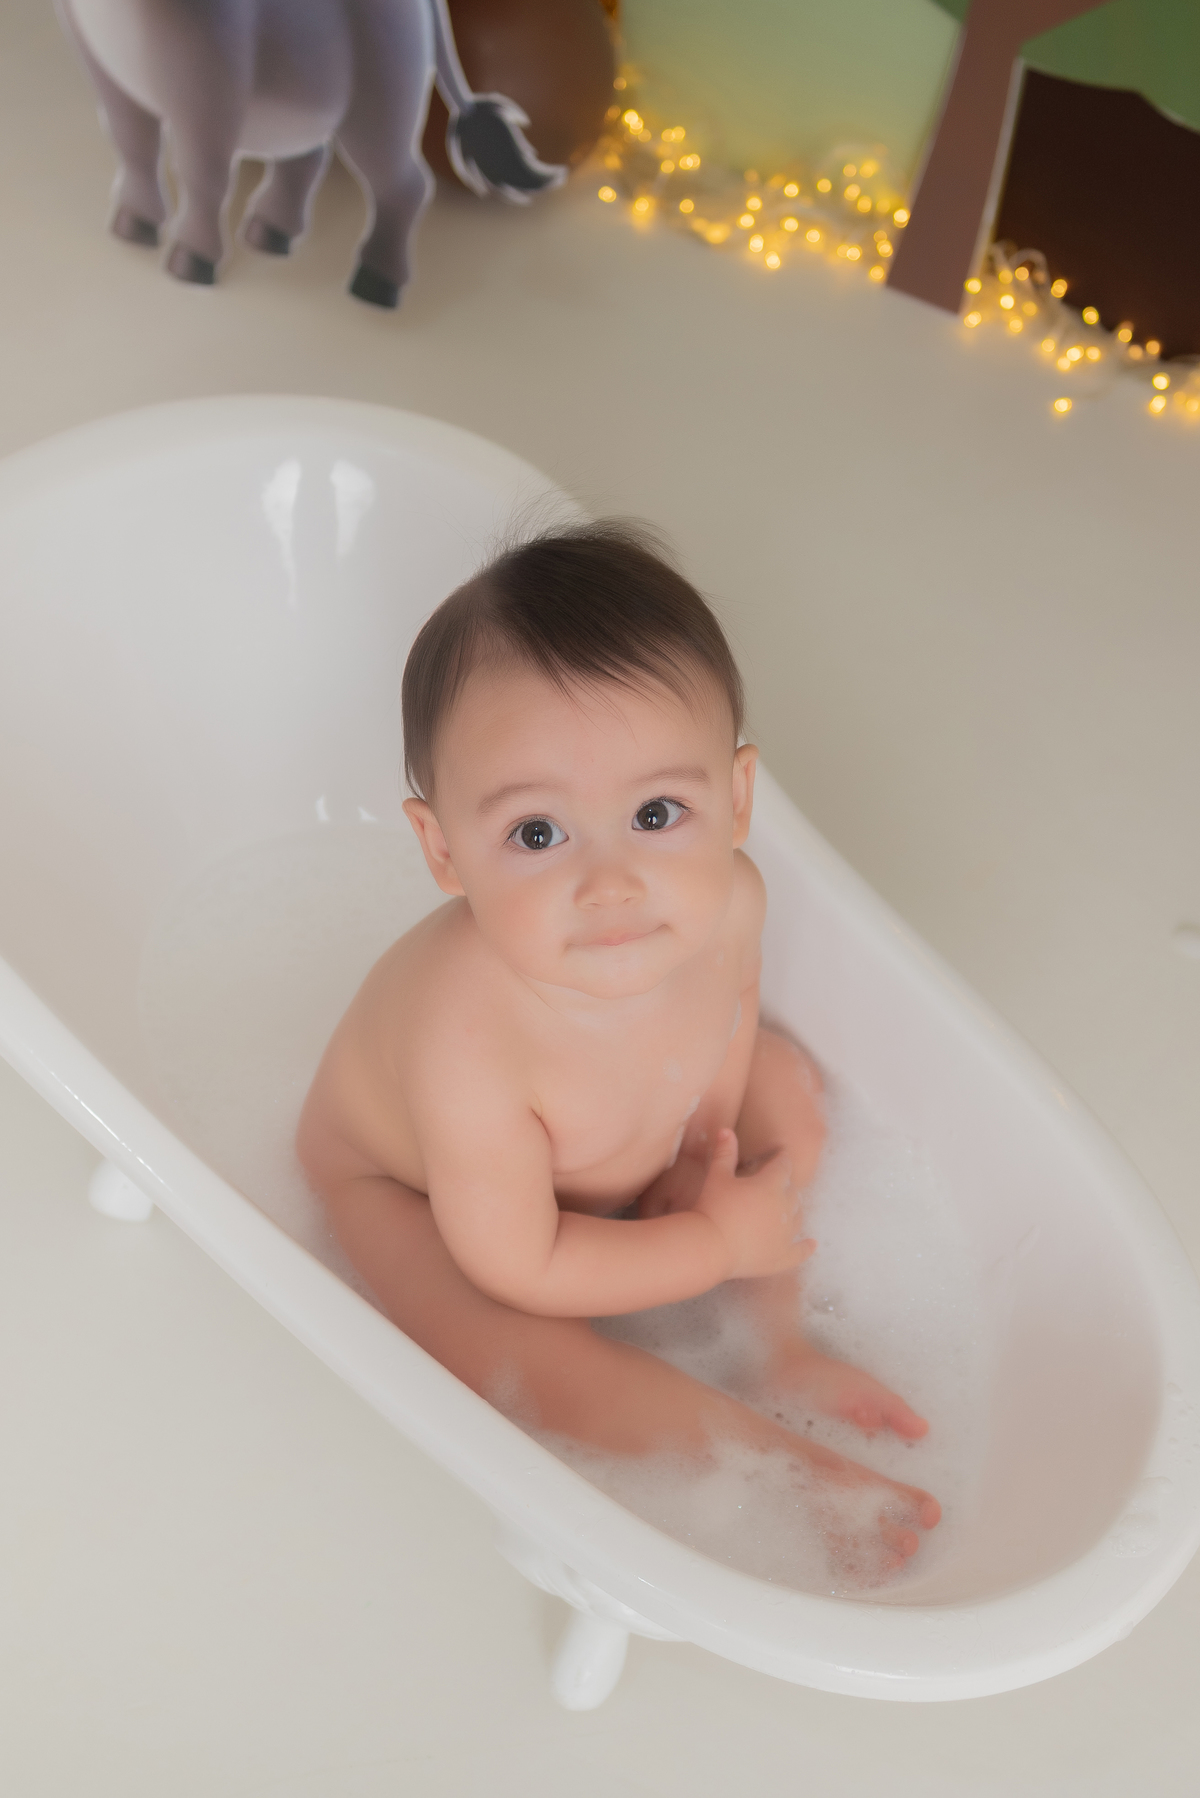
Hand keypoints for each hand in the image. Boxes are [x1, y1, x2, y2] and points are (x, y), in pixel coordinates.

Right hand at [694, 1129, 815, 1280]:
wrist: (710, 1246)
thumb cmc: (712, 1208)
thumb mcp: (717, 1177)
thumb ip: (725, 1153)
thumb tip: (726, 1130)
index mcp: (771, 1184)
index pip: (783, 1165)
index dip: (781, 1159)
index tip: (780, 1155)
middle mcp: (785, 1207)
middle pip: (793, 1191)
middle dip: (785, 1185)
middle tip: (775, 1184)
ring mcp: (786, 1234)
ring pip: (798, 1217)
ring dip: (793, 1211)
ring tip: (786, 1209)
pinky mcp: (783, 1256)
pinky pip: (801, 1251)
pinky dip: (807, 1246)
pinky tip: (812, 1243)